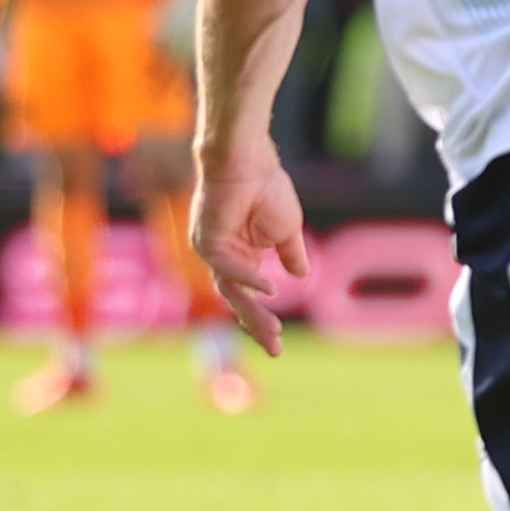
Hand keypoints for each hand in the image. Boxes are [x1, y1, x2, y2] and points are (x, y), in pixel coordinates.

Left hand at [189, 143, 313, 355]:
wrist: (248, 161)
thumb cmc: (266, 188)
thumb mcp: (287, 230)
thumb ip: (291, 254)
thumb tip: (301, 274)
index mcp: (243, 256)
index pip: (249, 297)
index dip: (263, 320)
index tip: (278, 343)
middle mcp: (225, 258)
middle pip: (238, 302)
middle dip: (257, 326)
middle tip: (275, 349)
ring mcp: (214, 252)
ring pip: (231, 292)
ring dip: (253, 312)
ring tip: (273, 330)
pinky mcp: (208, 242)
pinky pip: (229, 269)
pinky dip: (250, 280)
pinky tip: (270, 289)